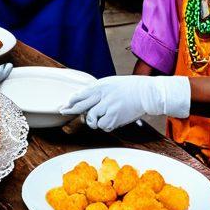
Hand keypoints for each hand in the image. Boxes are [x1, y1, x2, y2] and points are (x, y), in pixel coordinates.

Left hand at [60, 75, 190, 130]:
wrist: (146, 93)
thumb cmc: (127, 88)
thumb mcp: (109, 84)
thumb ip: (97, 91)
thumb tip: (84, 99)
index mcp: (100, 86)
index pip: (81, 94)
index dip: (71, 101)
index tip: (64, 105)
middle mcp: (103, 96)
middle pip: (82, 106)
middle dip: (71, 111)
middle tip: (64, 112)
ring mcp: (109, 107)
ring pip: (92, 118)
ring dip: (93, 120)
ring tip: (99, 118)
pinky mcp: (116, 117)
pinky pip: (104, 125)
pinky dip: (105, 125)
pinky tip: (110, 120)